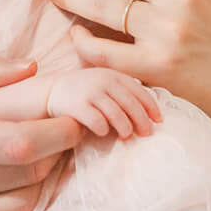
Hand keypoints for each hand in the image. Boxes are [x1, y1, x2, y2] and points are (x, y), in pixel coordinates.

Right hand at [0, 48, 81, 210]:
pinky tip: (3, 187)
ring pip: (19, 209)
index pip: (24, 142)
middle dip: (57, 155)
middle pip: (29, 175)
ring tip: (36, 161)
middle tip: (64, 137)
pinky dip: (7, 209)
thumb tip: (28, 67)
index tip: (74, 120)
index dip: (61, 133)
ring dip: (38, 185)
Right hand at [45, 66, 162, 138]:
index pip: (139, 91)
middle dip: (142, 121)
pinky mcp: (77, 105)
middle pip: (131, 104)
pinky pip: (96, 121)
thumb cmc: (85, 92)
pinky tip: (103, 133)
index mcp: (115, 75)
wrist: (52, 90)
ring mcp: (90, 92)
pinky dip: (103, 129)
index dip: (151, 107)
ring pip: (116, 114)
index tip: (159, 121)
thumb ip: (124, 92)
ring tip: (126, 135)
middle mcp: (104, 81)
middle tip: (147, 134)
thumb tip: (149, 114)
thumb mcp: (105, 84)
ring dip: (125, 127)